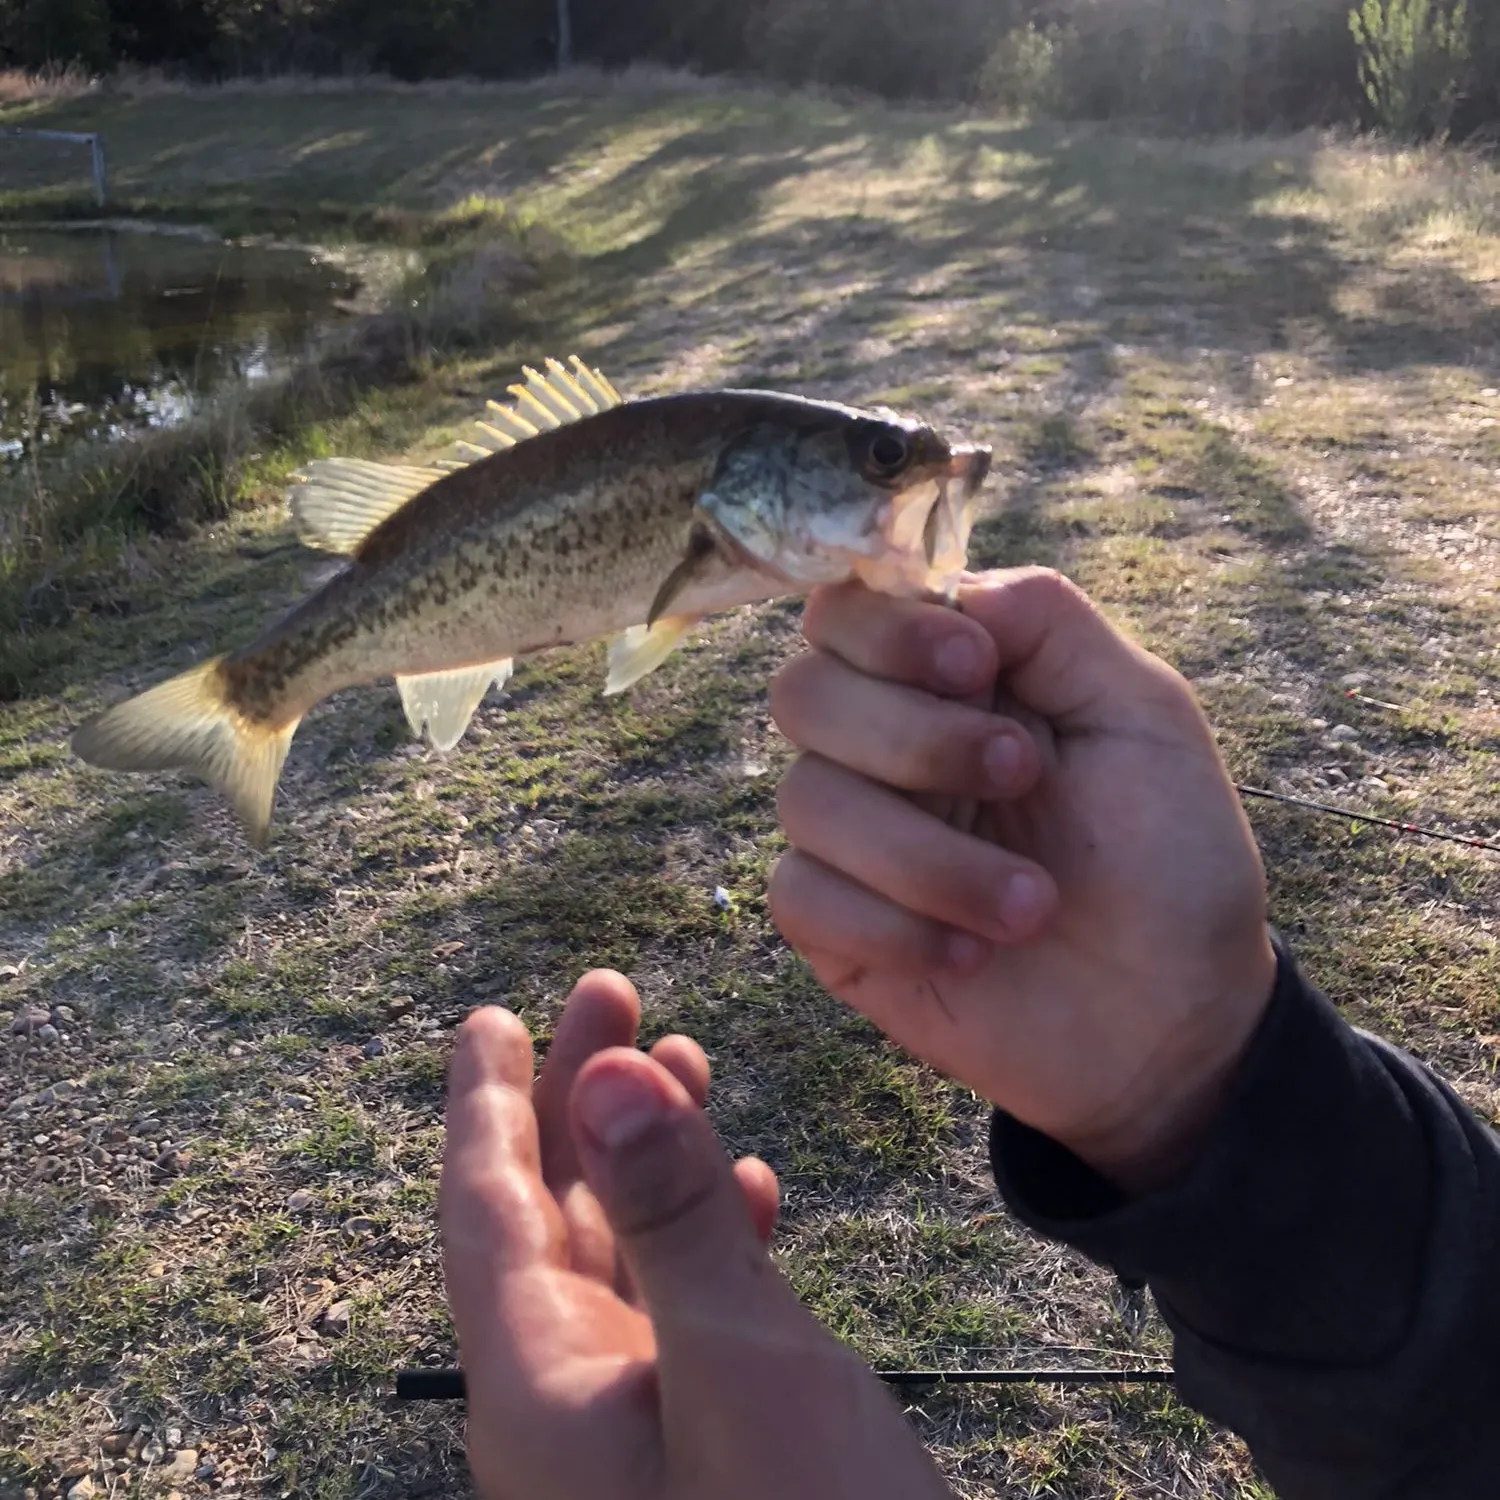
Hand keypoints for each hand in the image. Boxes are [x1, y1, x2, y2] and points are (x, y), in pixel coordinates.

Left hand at [440, 971, 953, 1499]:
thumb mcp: (743, 1366)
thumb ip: (669, 1215)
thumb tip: (606, 1072)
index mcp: (540, 1392)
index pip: (483, 1212)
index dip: (483, 1104)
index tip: (490, 1016)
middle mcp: (567, 1411)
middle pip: (547, 1218)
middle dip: (575, 1099)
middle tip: (610, 988)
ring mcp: (632, 1437)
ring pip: (618, 1256)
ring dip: (647, 1155)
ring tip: (684, 1054)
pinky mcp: (699, 1454)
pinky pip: (679, 1312)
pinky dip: (706, 1235)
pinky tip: (752, 1193)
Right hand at [768, 568, 1277, 1192]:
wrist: (1173, 1020)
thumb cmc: (1170, 861)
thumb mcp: (1143, 716)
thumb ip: (1050, 625)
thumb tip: (949, 588)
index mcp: (951, 682)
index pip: (850, 611)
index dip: (889, 629)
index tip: (977, 670)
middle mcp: (885, 748)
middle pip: (803, 692)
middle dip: (912, 738)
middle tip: (1023, 777)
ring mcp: (854, 840)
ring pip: (807, 800)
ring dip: (928, 857)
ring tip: (1032, 907)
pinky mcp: (836, 929)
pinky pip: (800, 896)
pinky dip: (890, 924)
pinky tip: (971, 955)